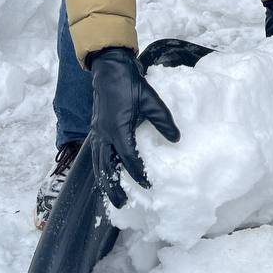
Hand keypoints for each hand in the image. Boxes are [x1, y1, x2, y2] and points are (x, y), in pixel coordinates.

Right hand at [88, 47, 179, 207]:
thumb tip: (176, 139)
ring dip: (104, 181)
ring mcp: (97, 132)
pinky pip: (95, 154)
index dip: (139, 173)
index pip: (128, 158)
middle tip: (122, 204)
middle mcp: (103, 134)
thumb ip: (163, 120)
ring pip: (97, 163)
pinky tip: (106, 174)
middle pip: (106, 168)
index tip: (149, 184)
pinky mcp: (95, 129)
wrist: (109, 69)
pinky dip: (100, 168)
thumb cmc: (130, 83)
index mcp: (118, 128)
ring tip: (112, 196)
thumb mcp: (151, 99)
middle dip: (113, 187)